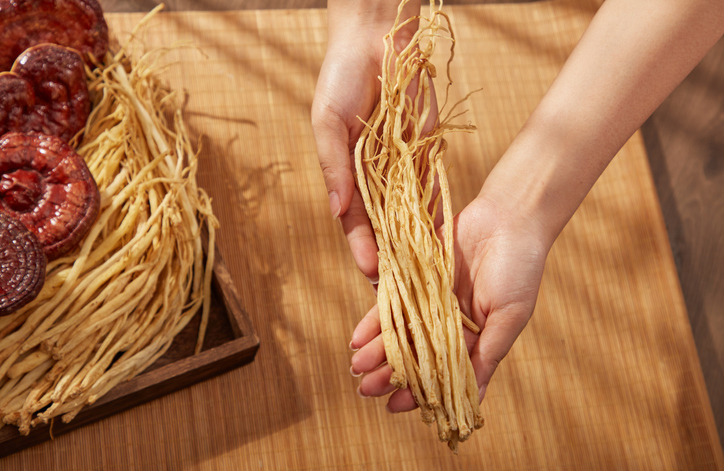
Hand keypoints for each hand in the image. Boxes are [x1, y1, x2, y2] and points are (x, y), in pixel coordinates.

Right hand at [311, 0, 425, 280]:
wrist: (379, 44)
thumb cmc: (342, 79)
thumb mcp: (327, 122)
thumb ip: (333, 166)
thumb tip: (337, 211)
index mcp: (345, 175)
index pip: (352, 221)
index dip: (361, 246)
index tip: (372, 271)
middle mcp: (372, 180)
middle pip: (381, 227)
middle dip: (389, 258)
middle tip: (397, 290)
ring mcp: (399, 172)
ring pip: (407, 218)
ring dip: (413, 247)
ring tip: (423, 276)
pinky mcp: (424, 158)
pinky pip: (430, 192)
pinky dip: (435, 217)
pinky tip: (443, 242)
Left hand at [349, 194, 548, 410]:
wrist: (511, 215)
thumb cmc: (519, 268)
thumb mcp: (508, 317)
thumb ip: (487, 356)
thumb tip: (472, 402)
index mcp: (474, 339)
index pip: (442, 373)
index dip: (419, 391)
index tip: (396, 406)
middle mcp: (449, 323)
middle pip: (415, 354)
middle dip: (390, 374)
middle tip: (365, 390)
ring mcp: (431, 300)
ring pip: (399, 331)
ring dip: (377, 350)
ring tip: (356, 367)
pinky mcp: (416, 275)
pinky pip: (392, 299)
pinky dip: (375, 319)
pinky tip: (357, 336)